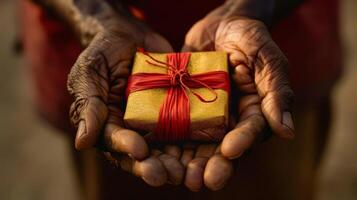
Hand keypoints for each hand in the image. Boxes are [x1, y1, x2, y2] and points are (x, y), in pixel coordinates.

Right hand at [67, 12, 185, 185]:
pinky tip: (204, 151)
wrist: (130, 35)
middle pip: (141, 154)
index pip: (115, 142)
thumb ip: (89, 105)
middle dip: (153, 166)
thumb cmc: (104, 53)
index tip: (140, 151)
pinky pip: (185, 128)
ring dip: (174, 162)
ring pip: (164, 148)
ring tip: (185, 172)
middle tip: (166, 175)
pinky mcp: (176, 112)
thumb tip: (82, 143)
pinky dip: (193, 141)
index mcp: (108, 124)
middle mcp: (132, 129)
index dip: (126, 148)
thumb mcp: (90, 73)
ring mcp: (155, 122)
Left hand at [181, 16, 293, 190]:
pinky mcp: (184, 108)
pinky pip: (175, 126)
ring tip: (178, 176)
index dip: (241, 142)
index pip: (250, 132)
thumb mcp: (267, 60)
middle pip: (222, 148)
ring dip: (188, 162)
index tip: (230, 151)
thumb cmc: (250, 38)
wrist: (221, 25)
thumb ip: (276, 93)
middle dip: (212, 165)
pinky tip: (156, 153)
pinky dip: (167, 141)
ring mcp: (205, 116)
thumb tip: (287, 132)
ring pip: (197, 144)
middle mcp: (229, 120)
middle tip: (201, 181)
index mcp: (254, 112)